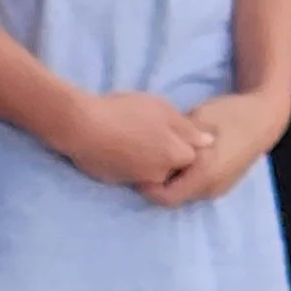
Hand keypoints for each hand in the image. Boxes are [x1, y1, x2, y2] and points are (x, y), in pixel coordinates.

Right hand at [52, 89, 210, 188]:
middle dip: (167, 155)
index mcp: (176, 154)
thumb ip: (187, 128)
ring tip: (132, 139)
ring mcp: (139, 180)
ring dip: (148, 159)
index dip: (184, 142)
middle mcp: (161, 173)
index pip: (193, 156)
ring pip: (152, 172)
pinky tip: (118, 146)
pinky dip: (130, 163)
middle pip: (173, 167)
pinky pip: (132, 174)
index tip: (172, 130)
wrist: (82, 127)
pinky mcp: (118, 182)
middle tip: (150, 133)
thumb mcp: (161, 109)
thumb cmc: (125, 112)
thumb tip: (208, 142)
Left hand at [136, 90, 284, 208]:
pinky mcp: (223, 184)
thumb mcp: (196, 121)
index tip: (136, 166)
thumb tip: (148, 145)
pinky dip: (182, 179)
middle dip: (156, 183)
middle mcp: (212, 188)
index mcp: (205, 174)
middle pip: (172, 197)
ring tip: (159, 159)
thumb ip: (174, 138)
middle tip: (143, 162)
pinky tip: (177, 161)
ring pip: (184, 193)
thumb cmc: (229, 114)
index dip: (145, 185)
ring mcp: (219, 188)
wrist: (263, 117)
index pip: (164, 196)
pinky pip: (195, 188)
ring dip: (170, 181)